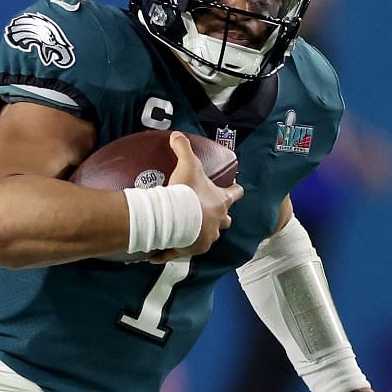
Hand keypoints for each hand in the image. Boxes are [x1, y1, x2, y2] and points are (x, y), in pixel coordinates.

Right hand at [157, 131, 243, 260]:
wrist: (175, 217)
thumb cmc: (187, 192)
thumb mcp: (187, 164)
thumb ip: (183, 148)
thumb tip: (177, 134)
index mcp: (221, 202)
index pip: (236, 193)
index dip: (236, 189)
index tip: (235, 187)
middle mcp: (217, 222)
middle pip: (226, 221)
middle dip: (221, 217)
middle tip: (209, 211)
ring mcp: (206, 238)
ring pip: (208, 238)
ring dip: (200, 233)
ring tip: (186, 229)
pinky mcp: (190, 249)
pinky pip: (179, 253)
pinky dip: (168, 253)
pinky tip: (156, 257)